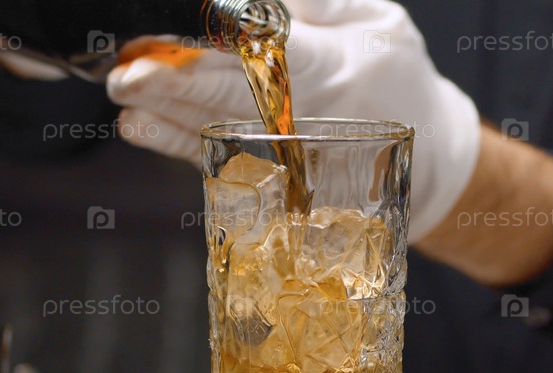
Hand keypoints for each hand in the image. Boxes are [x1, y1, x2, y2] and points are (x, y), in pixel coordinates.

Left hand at [107, 0, 480, 242]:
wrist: (428, 153)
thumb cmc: (397, 75)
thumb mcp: (380, 21)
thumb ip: (321, 5)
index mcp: (339, 66)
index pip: (269, 57)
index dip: (217, 52)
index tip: (168, 41)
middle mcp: (311, 114)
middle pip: (233, 99)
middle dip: (176, 86)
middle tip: (126, 74)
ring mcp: (291, 152)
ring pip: (218, 131)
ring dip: (166, 116)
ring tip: (124, 97)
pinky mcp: (278, 175)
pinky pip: (222, 161)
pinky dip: (177, 145)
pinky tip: (141, 127)